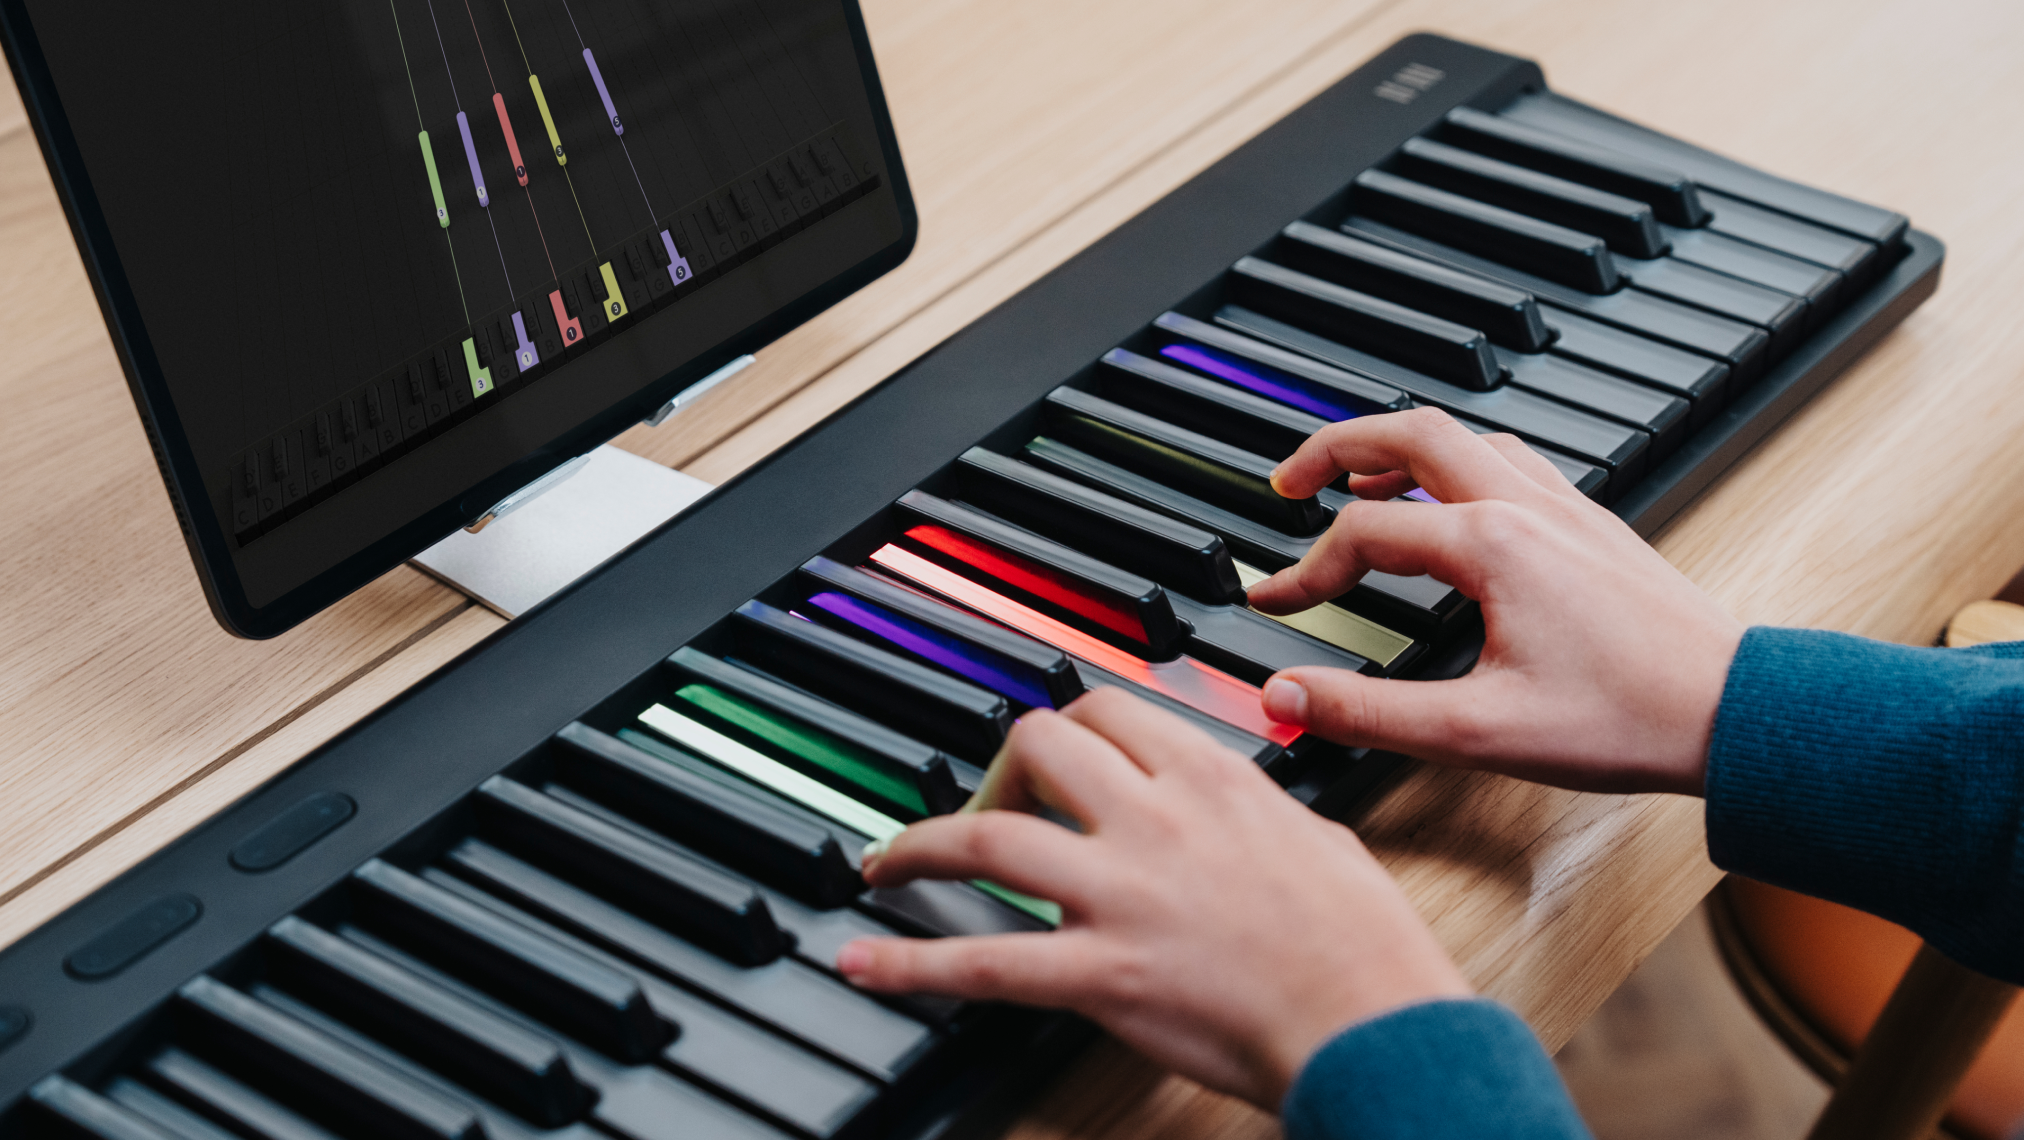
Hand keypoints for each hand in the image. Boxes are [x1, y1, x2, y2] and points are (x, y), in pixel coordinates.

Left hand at [835, 689, 1470, 1107]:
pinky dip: (911, 965)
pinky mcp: (1102, 973)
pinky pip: (984, 962)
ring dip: (920, 846)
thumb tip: (1239, 806)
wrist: (1375, 1025)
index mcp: (1213, 778)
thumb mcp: (1319, 837)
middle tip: (987, 810)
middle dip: (998, 772)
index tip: (1049, 757)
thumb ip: (1257, 810)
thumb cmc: (1365, 947)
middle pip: (1038, 745)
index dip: (1064, 731)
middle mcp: (1157, 819)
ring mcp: (1122, 893)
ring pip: (989, 838)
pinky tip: (865, 963)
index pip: (1107, 709)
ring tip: (885, 865)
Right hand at [1250, 408, 1742, 795]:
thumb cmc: (1627, 718)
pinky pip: (1511, 462)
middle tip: (1290, 479)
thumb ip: (1368, 712)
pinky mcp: (1593, 527)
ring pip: (1467, 438)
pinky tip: (1451, 502)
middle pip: (1413, 432)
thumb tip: (1287, 697)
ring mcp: (1567, 509)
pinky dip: (1458, 464)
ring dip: (1401, 448)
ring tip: (1357, 479)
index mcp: (1493, 545)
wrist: (1734, 712)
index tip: (1274, 602)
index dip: (1305, 571)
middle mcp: (1529, 507)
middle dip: (1339, 446)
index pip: (1366, 534)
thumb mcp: (1477, 731)